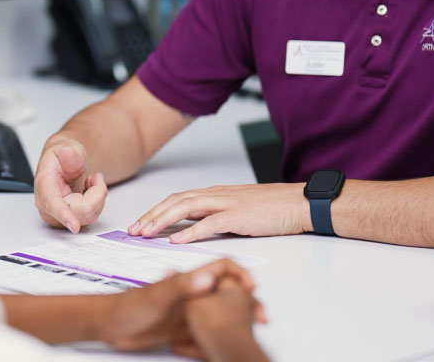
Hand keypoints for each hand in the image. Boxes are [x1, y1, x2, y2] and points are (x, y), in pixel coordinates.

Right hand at [33, 137, 107, 232]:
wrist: (62, 163)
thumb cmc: (61, 158)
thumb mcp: (67, 147)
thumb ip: (69, 153)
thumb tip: (67, 153)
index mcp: (44, 185)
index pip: (53, 203)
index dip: (64, 214)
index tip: (74, 225)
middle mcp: (47, 205)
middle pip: (81, 211)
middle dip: (95, 194)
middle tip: (94, 178)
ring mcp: (56, 215)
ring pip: (88, 216)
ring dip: (97, 198)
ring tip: (90, 183)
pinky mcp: (66, 221)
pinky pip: (90, 218)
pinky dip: (95, 204)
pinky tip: (88, 192)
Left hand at [102, 259, 263, 350]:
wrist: (111, 325)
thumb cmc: (129, 305)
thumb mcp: (159, 296)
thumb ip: (183, 286)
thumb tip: (208, 279)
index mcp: (190, 280)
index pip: (222, 268)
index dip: (240, 275)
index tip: (252, 289)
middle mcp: (193, 294)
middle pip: (228, 293)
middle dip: (247, 305)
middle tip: (260, 319)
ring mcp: (189, 311)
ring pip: (221, 315)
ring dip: (236, 324)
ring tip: (246, 337)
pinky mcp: (183, 327)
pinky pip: (207, 333)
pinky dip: (215, 341)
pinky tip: (213, 350)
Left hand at [127, 183, 309, 243]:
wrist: (299, 203)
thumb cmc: (273, 210)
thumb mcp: (239, 211)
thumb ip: (218, 217)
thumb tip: (198, 229)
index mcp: (215, 194)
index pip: (178, 199)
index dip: (156, 211)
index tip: (140, 224)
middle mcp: (217, 195)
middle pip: (175, 201)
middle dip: (152, 215)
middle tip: (134, 230)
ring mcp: (227, 203)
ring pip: (186, 208)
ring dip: (163, 220)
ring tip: (147, 233)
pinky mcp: (239, 216)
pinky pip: (210, 222)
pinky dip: (190, 231)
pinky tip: (177, 239)